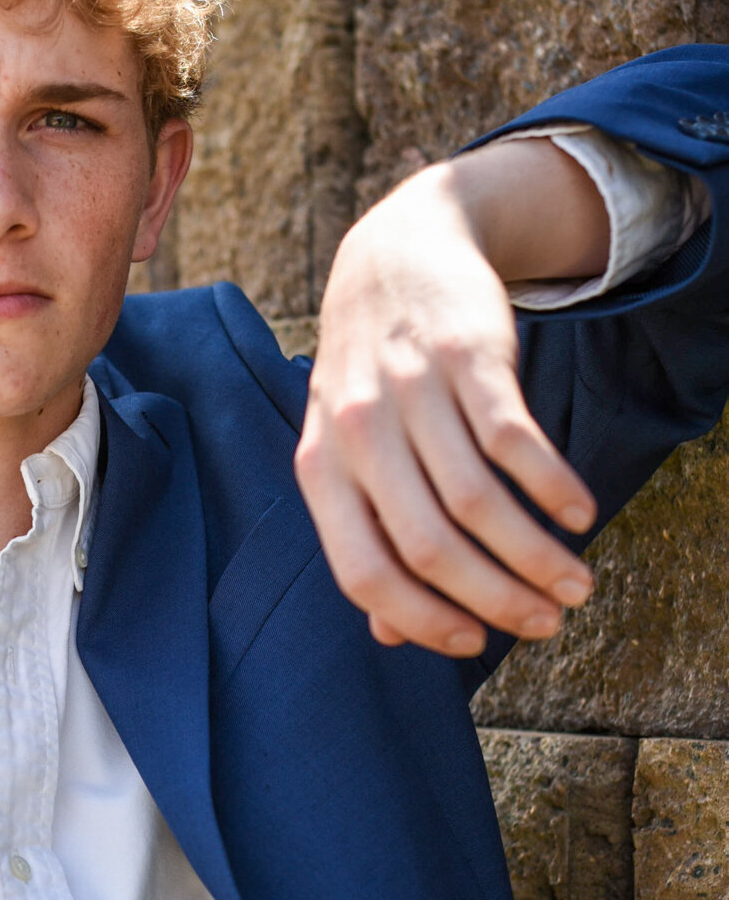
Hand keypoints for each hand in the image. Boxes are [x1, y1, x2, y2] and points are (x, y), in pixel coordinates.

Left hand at [295, 140, 607, 656]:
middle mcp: (358, 435)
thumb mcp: (344, 451)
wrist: (391, 254)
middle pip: (431, 547)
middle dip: (496, 599)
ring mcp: (411, 392)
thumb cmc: (370, 377)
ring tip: (577, 585)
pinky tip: (579, 515)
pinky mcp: (467, 356)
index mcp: (320, 471)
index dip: (421, 620)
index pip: (364, 572)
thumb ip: (363, 537)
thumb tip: (389, 636)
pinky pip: (515, 440)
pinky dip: (553, 486)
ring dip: (537, 556)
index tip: (475, 645)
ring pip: (479, 502)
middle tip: (547, 623)